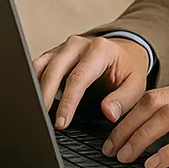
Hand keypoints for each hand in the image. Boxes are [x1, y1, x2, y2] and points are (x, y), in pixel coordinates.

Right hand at [33, 35, 149, 128]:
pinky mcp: (54, 54)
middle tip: (42, 121)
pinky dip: (33, 83)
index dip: (68, 102)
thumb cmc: (129, 69)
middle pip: (54, 69)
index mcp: (99, 50)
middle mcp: (78, 45)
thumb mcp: (136, 84)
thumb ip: (123, 99)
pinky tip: (33, 101)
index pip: (78, 77)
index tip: (61, 122)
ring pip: (41, 66)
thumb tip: (108, 113)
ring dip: (35, 89)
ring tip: (34, 112)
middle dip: (45, 96)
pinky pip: (38, 66)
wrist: (125, 51)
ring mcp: (64, 48)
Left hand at [102, 75, 168, 167]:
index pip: (155, 95)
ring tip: (125, 158)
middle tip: (109, 150)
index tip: (112, 136)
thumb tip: (157, 133)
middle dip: (126, 127)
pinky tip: (154, 166)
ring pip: (168, 116)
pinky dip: (168, 152)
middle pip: (155, 102)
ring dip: (140, 138)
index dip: (128, 115)